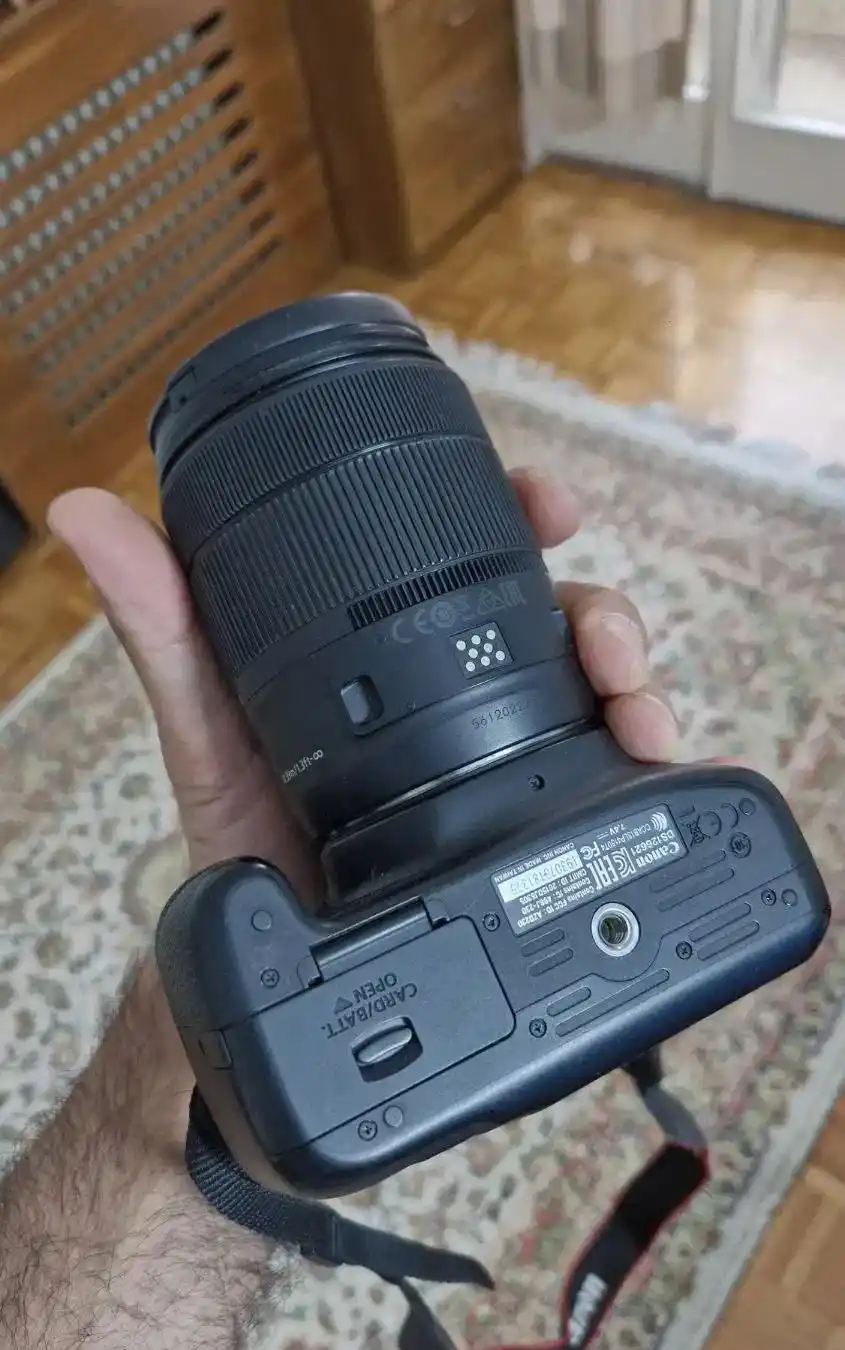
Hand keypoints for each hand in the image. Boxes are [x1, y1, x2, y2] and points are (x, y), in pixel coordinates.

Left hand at [48, 472, 678, 889]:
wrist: (281, 975)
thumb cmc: (243, 839)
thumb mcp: (207, 723)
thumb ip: (163, 626)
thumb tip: (87, 512)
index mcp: (388, 650)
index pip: (466, 554)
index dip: (516, 513)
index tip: (547, 502)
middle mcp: (458, 695)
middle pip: (555, 615)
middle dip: (601, 609)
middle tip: (607, 642)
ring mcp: (503, 757)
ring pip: (594, 690)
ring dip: (635, 684)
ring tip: (638, 717)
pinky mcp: (536, 823)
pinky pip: (607, 777)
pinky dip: (645, 764)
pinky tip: (657, 768)